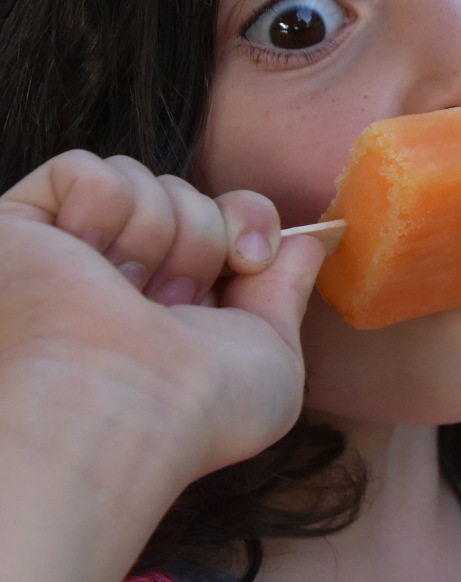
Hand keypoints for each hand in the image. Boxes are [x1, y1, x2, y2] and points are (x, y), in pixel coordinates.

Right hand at [0, 150, 324, 581]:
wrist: (119, 412)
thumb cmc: (199, 406)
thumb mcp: (274, 354)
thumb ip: (288, 291)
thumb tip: (310, 241)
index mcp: (176, 301)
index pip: (225, 215)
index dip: (249, 220)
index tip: (251, 259)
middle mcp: (122, 274)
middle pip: (190, 193)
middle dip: (204, 238)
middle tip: (178, 302)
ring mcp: (69, 249)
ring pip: (143, 179)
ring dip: (159, 234)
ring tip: (131, 294)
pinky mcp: (19, 225)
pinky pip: (85, 169)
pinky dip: (103, 209)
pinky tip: (88, 260)